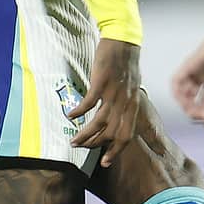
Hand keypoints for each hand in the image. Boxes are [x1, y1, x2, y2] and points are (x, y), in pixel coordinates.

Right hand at [69, 38, 142, 163]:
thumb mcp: (131, 87)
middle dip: (96, 145)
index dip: (115, 150)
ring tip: (74, 141)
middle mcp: (125, 102)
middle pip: (112, 133)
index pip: (126, 135)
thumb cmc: (125, 64)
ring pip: (99, 122)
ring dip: (85, 134)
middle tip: (83, 149)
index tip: (104, 162)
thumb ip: (126, 104)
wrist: (124, 41)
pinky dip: (79, 112)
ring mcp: (114, 93)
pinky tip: (70, 115)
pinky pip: (89, 103)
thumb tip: (119, 117)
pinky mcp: (102, 82)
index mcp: (133, 105)